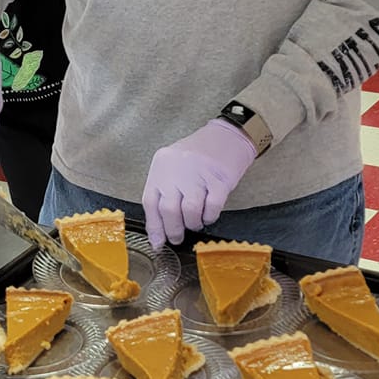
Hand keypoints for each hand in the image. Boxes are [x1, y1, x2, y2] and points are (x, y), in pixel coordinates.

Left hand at [142, 120, 257, 248]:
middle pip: (169, 210)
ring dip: (192, 223)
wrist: (228, 135)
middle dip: (173, 230)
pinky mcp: (220, 179)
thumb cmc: (198, 155)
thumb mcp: (173, 166)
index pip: (150, 202)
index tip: (157, 243)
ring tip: (196, 223)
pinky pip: (212, 207)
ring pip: (190, 211)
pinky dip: (209, 216)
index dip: (154, 227)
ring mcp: (199, 174)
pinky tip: (208, 215)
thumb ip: (165, 192)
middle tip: (177, 238)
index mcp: (161, 166)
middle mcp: (177, 169)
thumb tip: (159, 230)